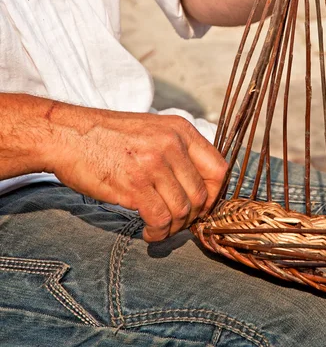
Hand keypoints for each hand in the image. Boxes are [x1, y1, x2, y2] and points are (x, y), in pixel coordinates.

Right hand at [47, 105, 226, 241]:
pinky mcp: (135, 185)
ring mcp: (154, 164)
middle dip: (192, 217)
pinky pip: (161, 220)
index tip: (201, 206)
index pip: (219, 168)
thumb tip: (198, 185)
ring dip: (174, 229)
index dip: (214, 194)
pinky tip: (149, 233)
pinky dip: (158, 234)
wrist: (68, 135)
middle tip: (177, 222)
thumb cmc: (107, 136)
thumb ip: (177, 150)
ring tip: (160, 229)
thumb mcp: (152, 129)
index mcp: (180, 130)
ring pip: (183, 211)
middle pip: (202, 195)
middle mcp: (172, 144)